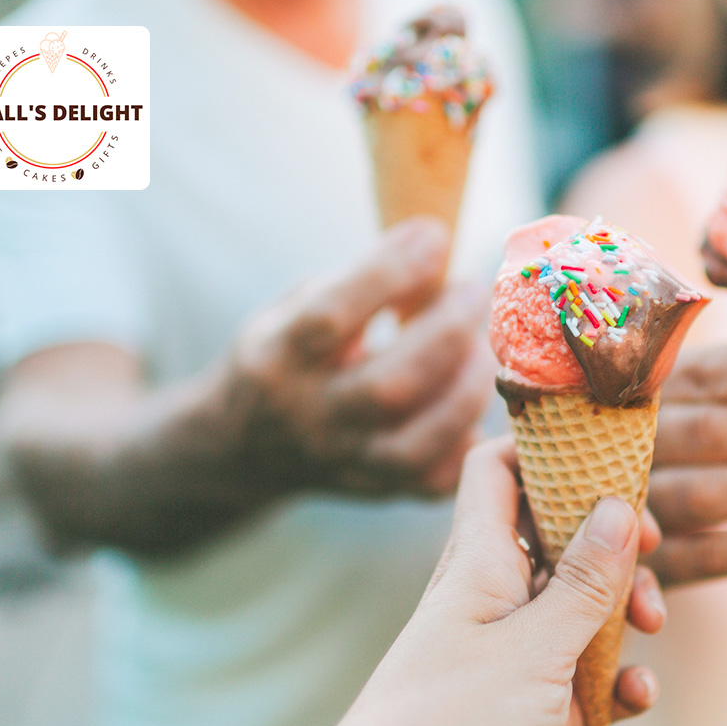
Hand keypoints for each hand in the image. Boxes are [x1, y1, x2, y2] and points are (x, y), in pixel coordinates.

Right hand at [220, 218, 493, 499]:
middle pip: (387, 388)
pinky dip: (467, 441)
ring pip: (415, 446)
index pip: (330, 316)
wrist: (243, 445)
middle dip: (446, 333)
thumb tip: (437, 247)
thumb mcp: (297, 303)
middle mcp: (309, 416)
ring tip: (482, 348)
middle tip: (473, 292)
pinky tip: (475, 400)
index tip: (434, 235)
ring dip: (466, 391)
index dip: (389, 272)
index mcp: (278, 356)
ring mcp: (344, 461)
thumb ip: (358, 283)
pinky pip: (434, 481)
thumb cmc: (290, 351)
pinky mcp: (376, 491)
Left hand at [330, 438, 662, 725]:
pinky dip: (617, 676)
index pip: (500, 468)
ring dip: (625, 609)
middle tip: (649, 551)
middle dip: (613, 540)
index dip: (548, 448)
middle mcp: (496, 595)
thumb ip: (581, 584)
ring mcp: (515, 648)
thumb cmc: (449, 724)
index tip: (607, 453)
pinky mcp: (533, 699)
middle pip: (560, 532)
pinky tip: (636, 694)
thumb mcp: (530, 652)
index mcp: (481, 562)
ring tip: (651, 628)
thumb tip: (619, 504)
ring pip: (581, 601)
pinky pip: (584, 670)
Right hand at [645, 341, 726, 584]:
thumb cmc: (696, 447)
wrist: (617, 524)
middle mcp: (628, 442)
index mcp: (649, 391)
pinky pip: (703, 558)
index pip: (709, 375)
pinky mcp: (647, 563)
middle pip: (708, 432)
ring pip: (704, 495)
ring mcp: (629, 503)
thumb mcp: (716, 402)